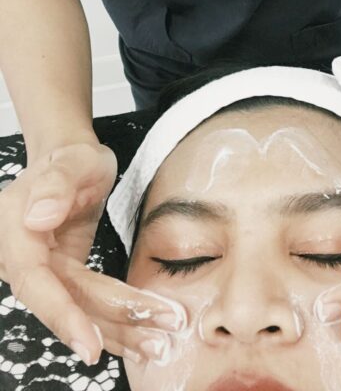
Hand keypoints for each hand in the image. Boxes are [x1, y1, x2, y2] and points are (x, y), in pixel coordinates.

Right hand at [0, 142, 185, 365]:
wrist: (72, 162)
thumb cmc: (73, 159)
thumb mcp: (73, 161)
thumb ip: (56, 184)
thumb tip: (37, 217)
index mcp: (15, 231)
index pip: (36, 281)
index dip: (62, 314)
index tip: (89, 343)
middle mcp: (21, 258)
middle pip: (65, 300)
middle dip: (110, 324)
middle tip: (156, 341)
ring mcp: (42, 272)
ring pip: (80, 309)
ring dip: (119, 332)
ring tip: (158, 347)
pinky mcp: (64, 278)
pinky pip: (87, 306)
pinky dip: (115, 325)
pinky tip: (143, 341)